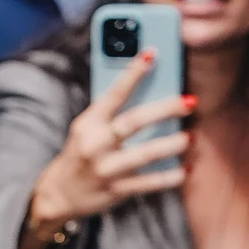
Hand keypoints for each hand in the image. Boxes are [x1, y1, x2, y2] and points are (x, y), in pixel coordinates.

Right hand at [28, 49, 190, 230]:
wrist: (57, 195)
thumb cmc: (79, 155)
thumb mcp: (85, 131)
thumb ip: (110, 116)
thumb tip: (151, 96)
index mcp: (87, 123)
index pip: (113, 93)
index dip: (132, 73)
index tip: (152, 53)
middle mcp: (94, 144)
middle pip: (133, 122)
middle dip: (164, 109)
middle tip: (190, 100)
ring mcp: (106, 169)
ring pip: (145, 154)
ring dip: (171, 144)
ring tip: (189, 137)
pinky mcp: (117, 190)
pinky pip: (150, 183)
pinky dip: (170, 177)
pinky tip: (185, 170)